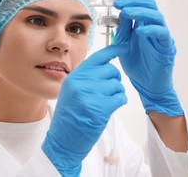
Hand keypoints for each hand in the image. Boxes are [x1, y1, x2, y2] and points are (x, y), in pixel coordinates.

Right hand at [42, 44, 126, 175]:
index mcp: (74, 76)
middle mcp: (80, 82)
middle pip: (111, 70)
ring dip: (116, 93)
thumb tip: (106, 65)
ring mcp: (89, 94)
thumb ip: (86, 78)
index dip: (113, 50)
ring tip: (106, 103)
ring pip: (117, 85)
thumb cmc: (70, 117)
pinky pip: (120, 97)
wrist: (63, 141)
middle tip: (107, 92)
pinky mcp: (100, 108)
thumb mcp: (72, 91)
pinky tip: (109, 109)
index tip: (124, 47)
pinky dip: (119, 102)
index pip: (97, 57)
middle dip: (114, 80)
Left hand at [113, 0, 183, 116]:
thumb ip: (123, 29)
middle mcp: (154, 26)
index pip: (146, 1)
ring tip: (127, 11)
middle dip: (134, 0)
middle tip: (119, 2)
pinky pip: (162, 34)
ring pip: (156, 16)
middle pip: (149, 5)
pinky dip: (151, 30)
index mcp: (143, 23)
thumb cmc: (137, 64)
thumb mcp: (124, 44)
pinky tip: (141, 29)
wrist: (147, 85)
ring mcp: (161, 36)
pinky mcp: (166, 47)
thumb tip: (118, 14)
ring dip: (141, 12)